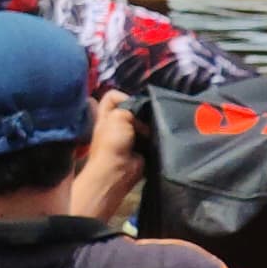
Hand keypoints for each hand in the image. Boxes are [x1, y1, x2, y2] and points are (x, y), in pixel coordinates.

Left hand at [63, 91, 144, 220]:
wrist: (118, 172)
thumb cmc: (113, 142)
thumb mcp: (118, 117)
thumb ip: (131, 108)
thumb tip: (144, 118)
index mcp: (106, 116)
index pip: (113, 96)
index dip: (123, 96)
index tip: (134, 104)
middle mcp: (117, 124)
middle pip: (132, 108)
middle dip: (142, 110)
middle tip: (150, 113)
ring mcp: (130, 136)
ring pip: (144, 121)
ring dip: (151, 123)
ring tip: (157, 124)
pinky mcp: (143, 147)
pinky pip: (153, 135)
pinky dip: (157, 135)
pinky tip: (160, 135)